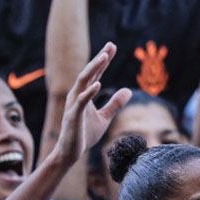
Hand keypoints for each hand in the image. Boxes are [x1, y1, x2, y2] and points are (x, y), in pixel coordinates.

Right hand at [54, 43, 131, 165]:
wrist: (71, 153)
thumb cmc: (85, 134)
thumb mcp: (105, 117)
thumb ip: (115, 104)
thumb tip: (129, 90)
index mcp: (84, 94)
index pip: (95, 74)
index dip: (103, 60)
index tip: (112, 47)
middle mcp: (77, 96)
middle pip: (89, 73)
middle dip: (99, 59)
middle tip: (110, 46)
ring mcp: (74, 105)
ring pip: (83, 82)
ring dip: (94, 69)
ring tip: (104, 57)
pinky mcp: (73, 116)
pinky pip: (81, 102)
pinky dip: (89, 92)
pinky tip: (98, 84)